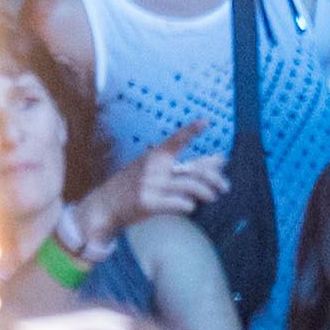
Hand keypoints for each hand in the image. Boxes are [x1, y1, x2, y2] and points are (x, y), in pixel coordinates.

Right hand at [69, 119, 224, 241]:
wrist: (104, 206)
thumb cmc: (133, 186)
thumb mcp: (154, 170)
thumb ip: (185, 165)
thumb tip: (219, 159)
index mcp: (155, 156)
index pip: (175, 140)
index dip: (191, 130)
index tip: (206, 122)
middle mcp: (154, 168)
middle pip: (193, 169)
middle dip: (213, 177)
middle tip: (225, 187)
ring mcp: (151, 185)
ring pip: (189, 186)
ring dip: (205, 192)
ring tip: (214, 197)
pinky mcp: (147, 203)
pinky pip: (175, 203)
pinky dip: (186, 205)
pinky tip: (190, 207)